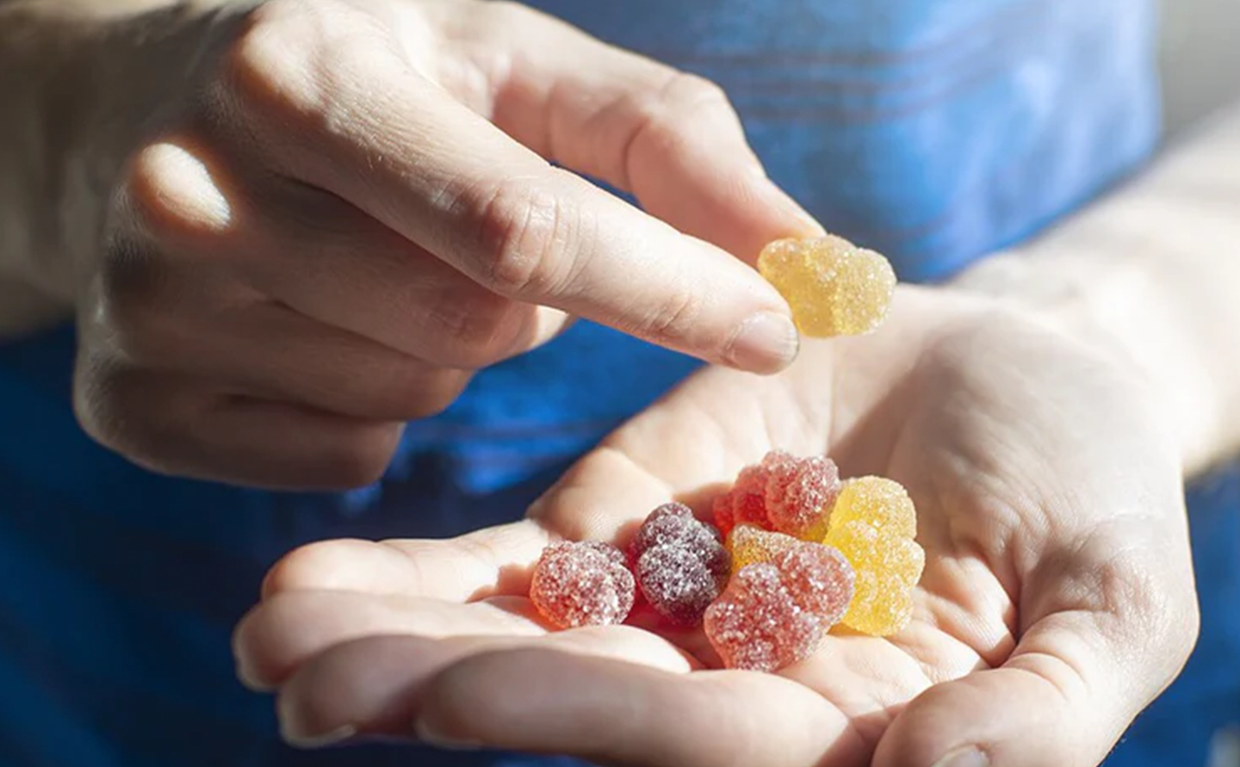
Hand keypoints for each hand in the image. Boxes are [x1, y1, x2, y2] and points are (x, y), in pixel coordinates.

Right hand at [71, 0, 813, 487]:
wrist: (138, 115)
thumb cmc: (369, 77)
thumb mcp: (507, 59)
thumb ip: (664, 141)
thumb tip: (806, 259)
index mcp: (302, 79)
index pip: (518, 224)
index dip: (664, 286)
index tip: (778, 328)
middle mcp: (198, 193)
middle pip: (470, 329)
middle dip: (523, 304)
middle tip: (473, 234)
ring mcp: (150, 311)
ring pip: (410, 397)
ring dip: (448, 349)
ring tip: (382, 262)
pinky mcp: (132, 405)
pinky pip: (345, 457)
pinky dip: (375, 406)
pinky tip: (324, 324)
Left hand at [233, 287, 1198, 766]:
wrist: (1022, 370)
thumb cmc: (1091, 482)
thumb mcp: (1112, 593)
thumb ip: (1046, 706)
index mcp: (846, 725)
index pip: (705, 741)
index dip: (589, 718)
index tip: (458, 700)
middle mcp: (739, 686)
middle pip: (581, 703)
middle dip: (442, 695)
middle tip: (299, 685)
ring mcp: (674, 605)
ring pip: (526, 634)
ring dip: (397, 639)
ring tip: (268, 633)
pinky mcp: (629, 523)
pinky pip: (518, 559)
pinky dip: (423, 572)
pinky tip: (317, 576)